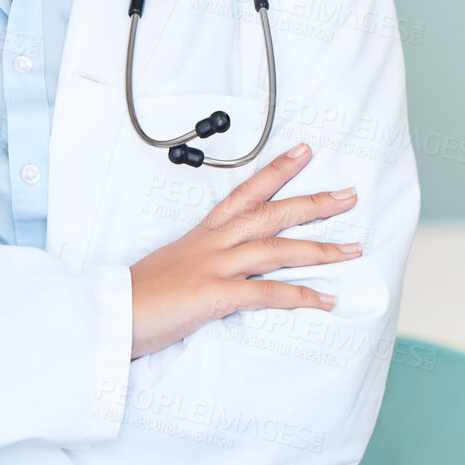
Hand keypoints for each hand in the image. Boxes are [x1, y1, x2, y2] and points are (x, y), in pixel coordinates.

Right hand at [129, 142, 362, 359]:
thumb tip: (230, 268)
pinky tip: (325, 299)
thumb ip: (205, 262)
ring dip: (320, 249)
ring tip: (353, 249)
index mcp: (202, 235)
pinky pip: (266, 293)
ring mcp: (212, 267)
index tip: (303, 153)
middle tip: (348, 195)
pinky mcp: (212, 295)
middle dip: (312, 203)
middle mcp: (211, 244)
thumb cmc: (142, 294)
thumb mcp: (176, 266)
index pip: (244, 194)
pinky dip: (300, 296)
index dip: (276, 172)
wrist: (112, 311)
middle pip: (269, 214)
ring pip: (275, 249)